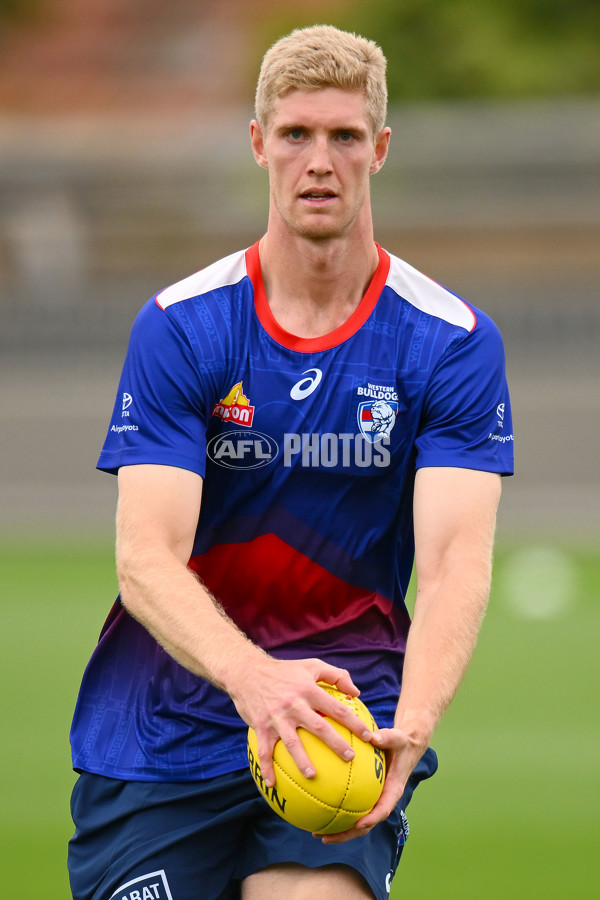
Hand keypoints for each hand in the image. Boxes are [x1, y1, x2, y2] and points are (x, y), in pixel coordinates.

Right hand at [229, 655, 372, 788]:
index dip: (354, 722)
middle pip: (319, 727)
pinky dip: (267, 768)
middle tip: (350, 757)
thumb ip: (336, 676)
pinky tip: (273, 784)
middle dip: (336, 744)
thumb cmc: (284, 670)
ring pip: (292, 742)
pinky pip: (264, 751)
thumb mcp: (311, 666)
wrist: (247, 671)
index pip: (336, 708)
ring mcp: (277, 717)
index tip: (368, 736)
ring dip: (303, 761)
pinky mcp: (261, 726)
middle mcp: (294, 704)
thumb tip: (356, 693)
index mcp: (308, 690)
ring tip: (313, 776)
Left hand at [315, 726, 428, 843]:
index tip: (357, 824)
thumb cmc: (400, 743)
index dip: (371, 819)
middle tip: (325, 838)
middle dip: (346, 834)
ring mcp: (374, 800)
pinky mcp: (366, 796)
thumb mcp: (397, 738)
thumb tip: (374, 737)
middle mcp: (383, 800)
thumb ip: (387, 737)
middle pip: (366, 825)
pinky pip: (352, 808)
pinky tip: (319, 811)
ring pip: (357, 822)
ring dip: (339, 830)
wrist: (406, 747)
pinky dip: (338, 813)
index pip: (383, 809)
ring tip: (316, 833)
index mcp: (393, 790)